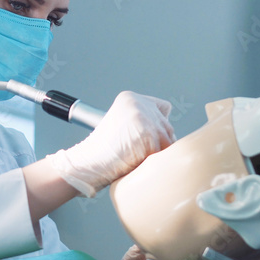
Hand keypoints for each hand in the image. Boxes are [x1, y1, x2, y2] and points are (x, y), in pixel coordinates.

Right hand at [48, 91, 173, 196]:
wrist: (90, 161)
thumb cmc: (105, 150)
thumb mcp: (121, 124)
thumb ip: (142, 120)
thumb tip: (169, 133)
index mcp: (130, 98)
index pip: (163, 108)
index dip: (157, 125)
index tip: (144, 136)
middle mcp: (138, 103)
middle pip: (168, 126)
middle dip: (158, 142)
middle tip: (137, 149)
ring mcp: (143, 117)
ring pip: (169, 140)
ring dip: (157, 152)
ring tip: (136, 155)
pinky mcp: (148, 133)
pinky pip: (164, 152)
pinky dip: (154, 160)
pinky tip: (137, 160)